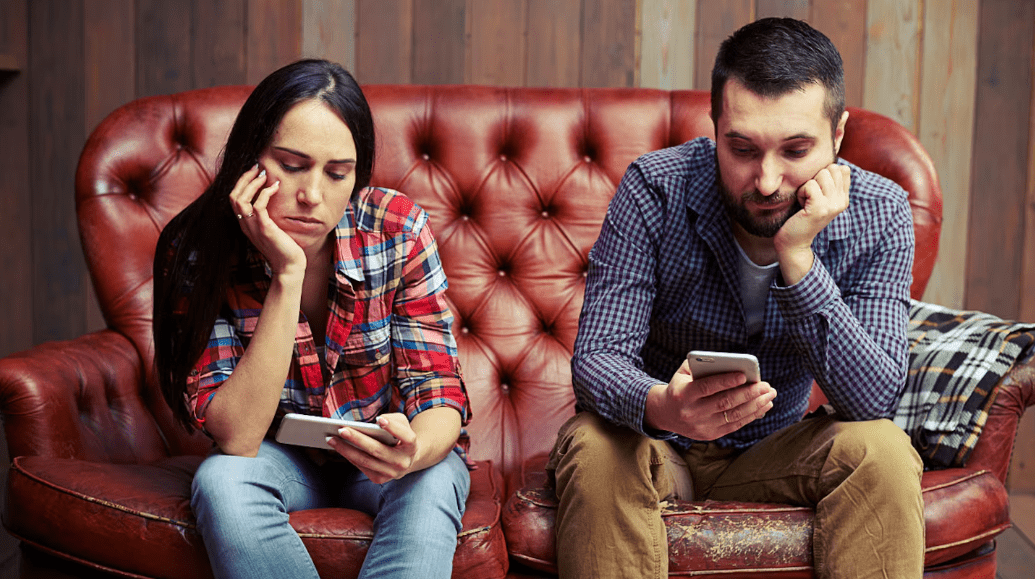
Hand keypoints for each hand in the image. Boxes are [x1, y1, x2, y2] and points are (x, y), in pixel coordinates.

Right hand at [229, 164, 304, 276]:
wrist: (289, 267)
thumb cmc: (284, 248)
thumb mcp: (271, 229)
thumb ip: (266, 216)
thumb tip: (271, 199)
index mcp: (245, 224)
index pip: (234, 199)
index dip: (241, 183)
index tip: (253, 172)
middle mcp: (245, 225)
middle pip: (233, 196)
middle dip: (244, 178)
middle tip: (256, 167)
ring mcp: (253, 227)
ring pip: (241, 199)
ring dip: (252, 184)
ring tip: (264, 175)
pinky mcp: (265, 229)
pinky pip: (258, 206)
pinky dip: (265, 193)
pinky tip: (275, 187)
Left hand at [327, 413, 417, 483]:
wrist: (406, 459)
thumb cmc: (401, 436)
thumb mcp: (402, 423)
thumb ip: (392, 419)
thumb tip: (375, 423)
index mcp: (412, 446)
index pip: (406, 437)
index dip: (393, 428)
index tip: (379, 419)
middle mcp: (403, 462)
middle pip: (378, 450)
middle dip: (358, 439)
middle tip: (341, 429)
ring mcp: (391, 473)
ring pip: (365, 460)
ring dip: (346, 449)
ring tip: (331, 438)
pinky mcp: (379, 479)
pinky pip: (361, 466)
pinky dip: (348, 455)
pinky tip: (337, 446)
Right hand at [645, 359, 776, 440]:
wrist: (665, 413)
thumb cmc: (680, 386)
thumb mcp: (683, 373)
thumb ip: (702, 366)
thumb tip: (733, 367)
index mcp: (682, 394)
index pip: (707, 387)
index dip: (726, 381)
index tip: (744, 375)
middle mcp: (691, 412)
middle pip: (725, 402)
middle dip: (749, 393)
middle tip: (766, 386)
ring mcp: (701, 426)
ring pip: (733, 415)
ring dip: (755, 405)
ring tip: (770, 396)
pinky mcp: (710, 435)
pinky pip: (734, 425)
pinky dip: (751, 416)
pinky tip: (763, 407)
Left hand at [773, 163, 849, 283]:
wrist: (793, 241)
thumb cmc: (801, 215)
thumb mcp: (818, 197)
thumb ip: (828, 182)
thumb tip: (834, 161)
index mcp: (844, 197)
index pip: (842, 169)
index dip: (824, 174)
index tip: (817, 191)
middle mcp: (842, 201)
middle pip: (831, 168)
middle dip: (815, 179)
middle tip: (809, 197)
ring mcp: (833, 205)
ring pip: (821, 174)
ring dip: (807, 186)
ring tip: (805, 202)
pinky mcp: (820, 208)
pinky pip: (810, 185)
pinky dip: (801, 193)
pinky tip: (801, 206)